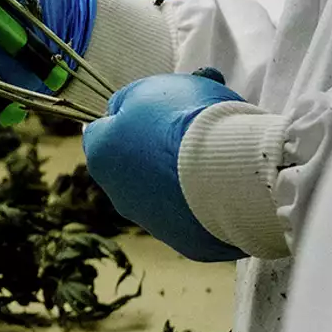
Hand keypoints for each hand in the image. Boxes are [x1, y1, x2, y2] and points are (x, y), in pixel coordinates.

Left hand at [81, 73, 247, 260]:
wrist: (230, 171)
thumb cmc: (186, 121)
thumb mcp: (150, 89)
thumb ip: (129, 99)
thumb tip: (120, 108)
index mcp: (102, 155)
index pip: (101, 132)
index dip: (127, 117)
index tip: (154, 110)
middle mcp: (119, 195)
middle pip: (133, 165)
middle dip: (156, 148)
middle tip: (190, 130)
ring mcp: (153, 222)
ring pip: (163, 193)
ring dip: (181, 177)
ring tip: (215, 157)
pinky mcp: (187, 242)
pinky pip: (194, 215)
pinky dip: (205, 200)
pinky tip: (227, 184)